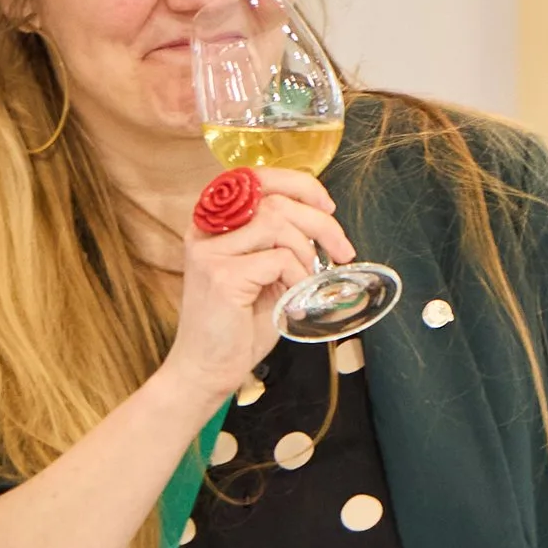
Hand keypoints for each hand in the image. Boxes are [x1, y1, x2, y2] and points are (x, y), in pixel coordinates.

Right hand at [165, 177, 356, 401]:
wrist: (207, 369)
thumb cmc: (238, 324)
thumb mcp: (264, 272)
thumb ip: (280, 241)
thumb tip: (322, 219)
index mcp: (214, 223)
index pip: (256, 177)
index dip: (298, 184)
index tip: (327, 206)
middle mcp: (206, 230)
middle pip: (275, 200)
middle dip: (320, 223)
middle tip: (342, 250)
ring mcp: (210, 251)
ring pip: (278, 223)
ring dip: (307, 254)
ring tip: (307, 283)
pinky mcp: (221, 276)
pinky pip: (278, 259)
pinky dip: (297, 278)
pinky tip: (292, 300)